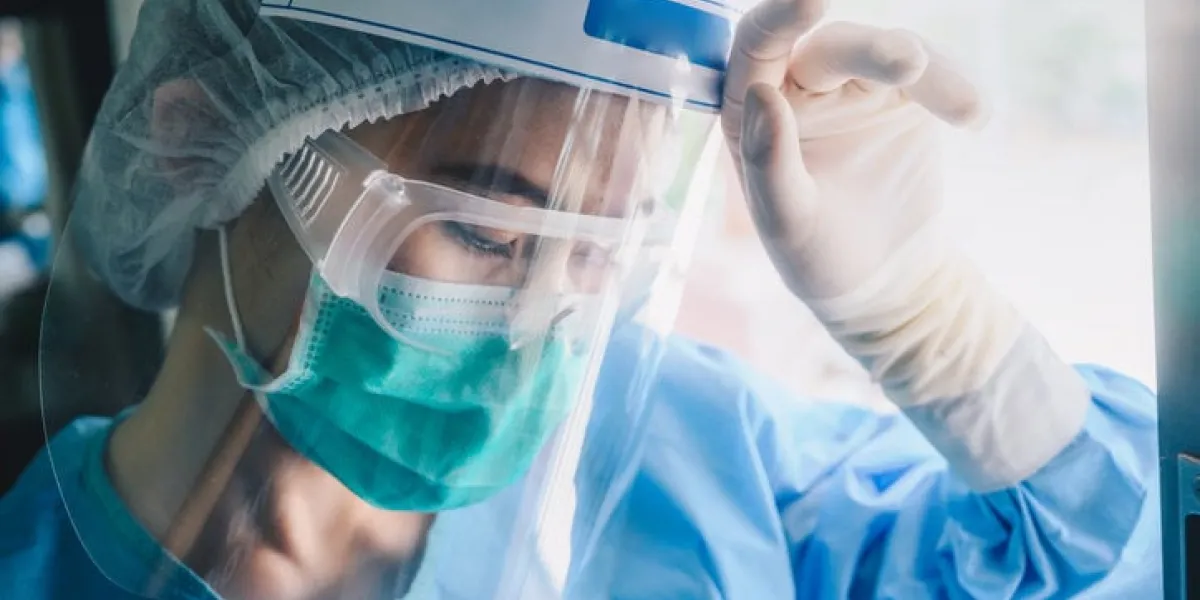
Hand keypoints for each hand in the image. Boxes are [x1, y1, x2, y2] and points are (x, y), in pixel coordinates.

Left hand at [722, 0, 986, 303]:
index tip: (810, 0)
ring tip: (964, 107)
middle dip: (871, 49)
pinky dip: (954, 86)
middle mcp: (797, 87)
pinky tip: (974, 115)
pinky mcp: (903, 95)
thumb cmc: (818, 256)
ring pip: (887, 51)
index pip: (756, 47)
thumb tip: (762, 93)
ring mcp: (852, 87)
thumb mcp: (788, 223)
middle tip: (910, 64)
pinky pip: (931, 71)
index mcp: (752, 110)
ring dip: (927, 69)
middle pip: (830, 45)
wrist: (884, 282)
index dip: (779, 18)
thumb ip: (770, 162)